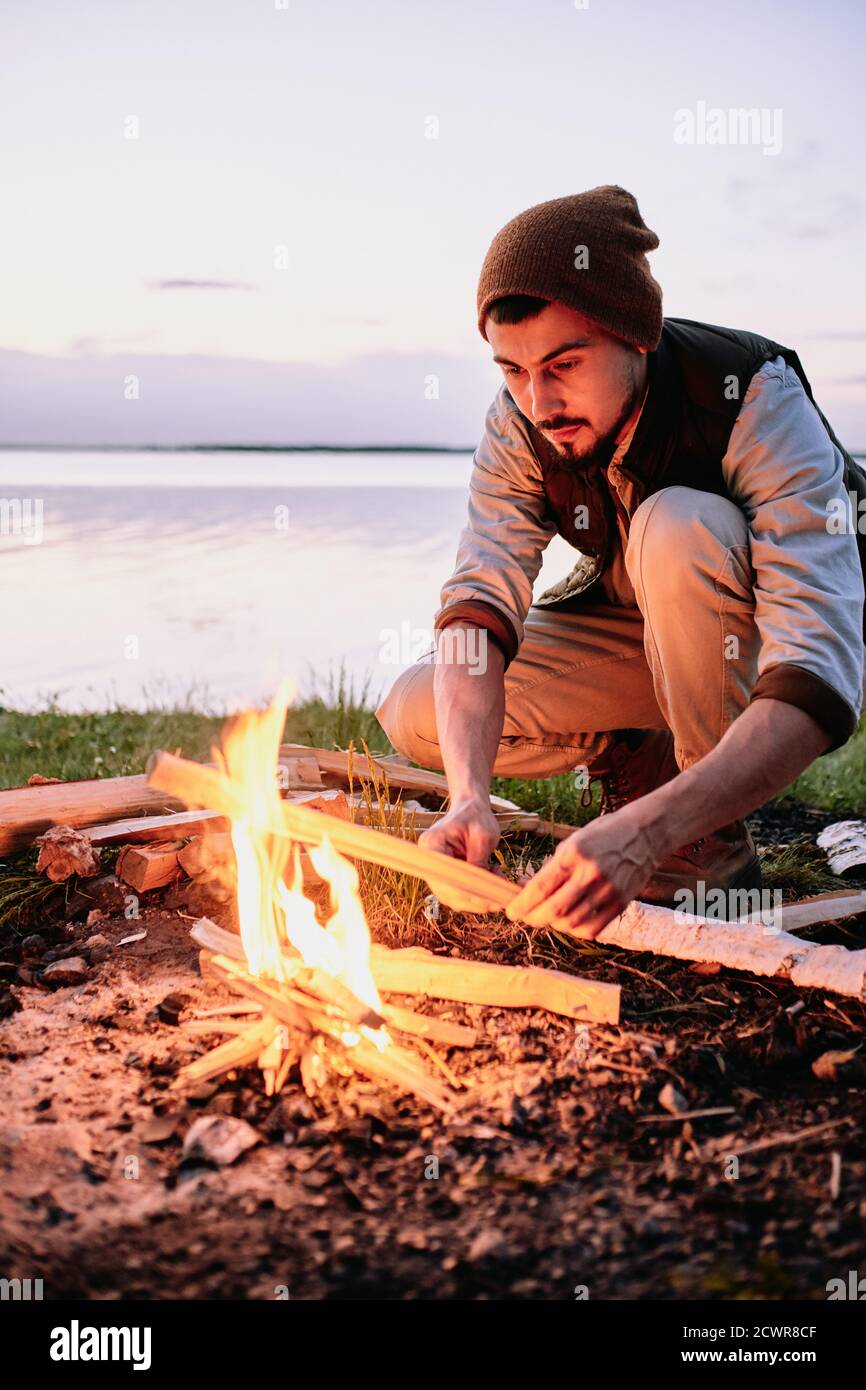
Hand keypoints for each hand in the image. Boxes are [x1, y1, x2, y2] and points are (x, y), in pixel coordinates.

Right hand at [418, 796, 503, 912]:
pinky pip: (459, 892)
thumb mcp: (483, 836)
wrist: (472, 809)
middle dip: (472, 901)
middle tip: (496, 903)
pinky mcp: (446, 874)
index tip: (486, 901)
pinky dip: (477, 894)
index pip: (443, 879)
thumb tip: (480, 890)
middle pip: (446, 892)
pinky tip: (492, 881)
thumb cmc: (477, 817)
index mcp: (432, 846)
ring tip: (498, 889)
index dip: (463, 894)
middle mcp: (429, 860)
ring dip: (476, 900)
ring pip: (453, 897)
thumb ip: (479, 862)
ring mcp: (436, 869)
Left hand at [505, 807, 660, 937]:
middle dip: (533, 918)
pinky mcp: (621, 903)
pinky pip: (592, 929)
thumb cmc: (603, 834)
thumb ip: (553, 867)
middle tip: (526, 916)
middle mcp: (591, 873)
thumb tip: (527, 891)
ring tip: (548, 916)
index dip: (522, 904)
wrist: (644, 833)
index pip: (541, 887)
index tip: (512, 911)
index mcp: (574, 854)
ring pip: (571, 923)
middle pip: (554, 910)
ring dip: (553, 924)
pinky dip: (575, 929)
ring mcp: (608, 890)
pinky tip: (570, 920)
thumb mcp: (573, 841)